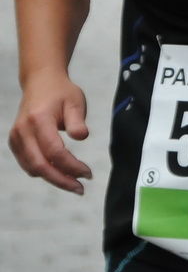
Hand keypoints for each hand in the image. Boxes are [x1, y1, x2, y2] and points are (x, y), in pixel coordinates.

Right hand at [9, 72, 92, 193]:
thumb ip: (77, 120)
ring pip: (32, 168)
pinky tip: (60, 173)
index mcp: (39, 119)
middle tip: (80, 188)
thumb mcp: (76, 101)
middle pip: (40, 165)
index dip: (71, 166)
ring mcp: (16, 137)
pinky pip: (28, 164)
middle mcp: (23, 130)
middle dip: (61, 180)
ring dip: (53, 179)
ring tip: (74, 183)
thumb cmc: (61, 92)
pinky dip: (43, 172)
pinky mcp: (15, 142)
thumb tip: (81, 137)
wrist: (40, 82)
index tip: (88, 174)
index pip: (54, 151)